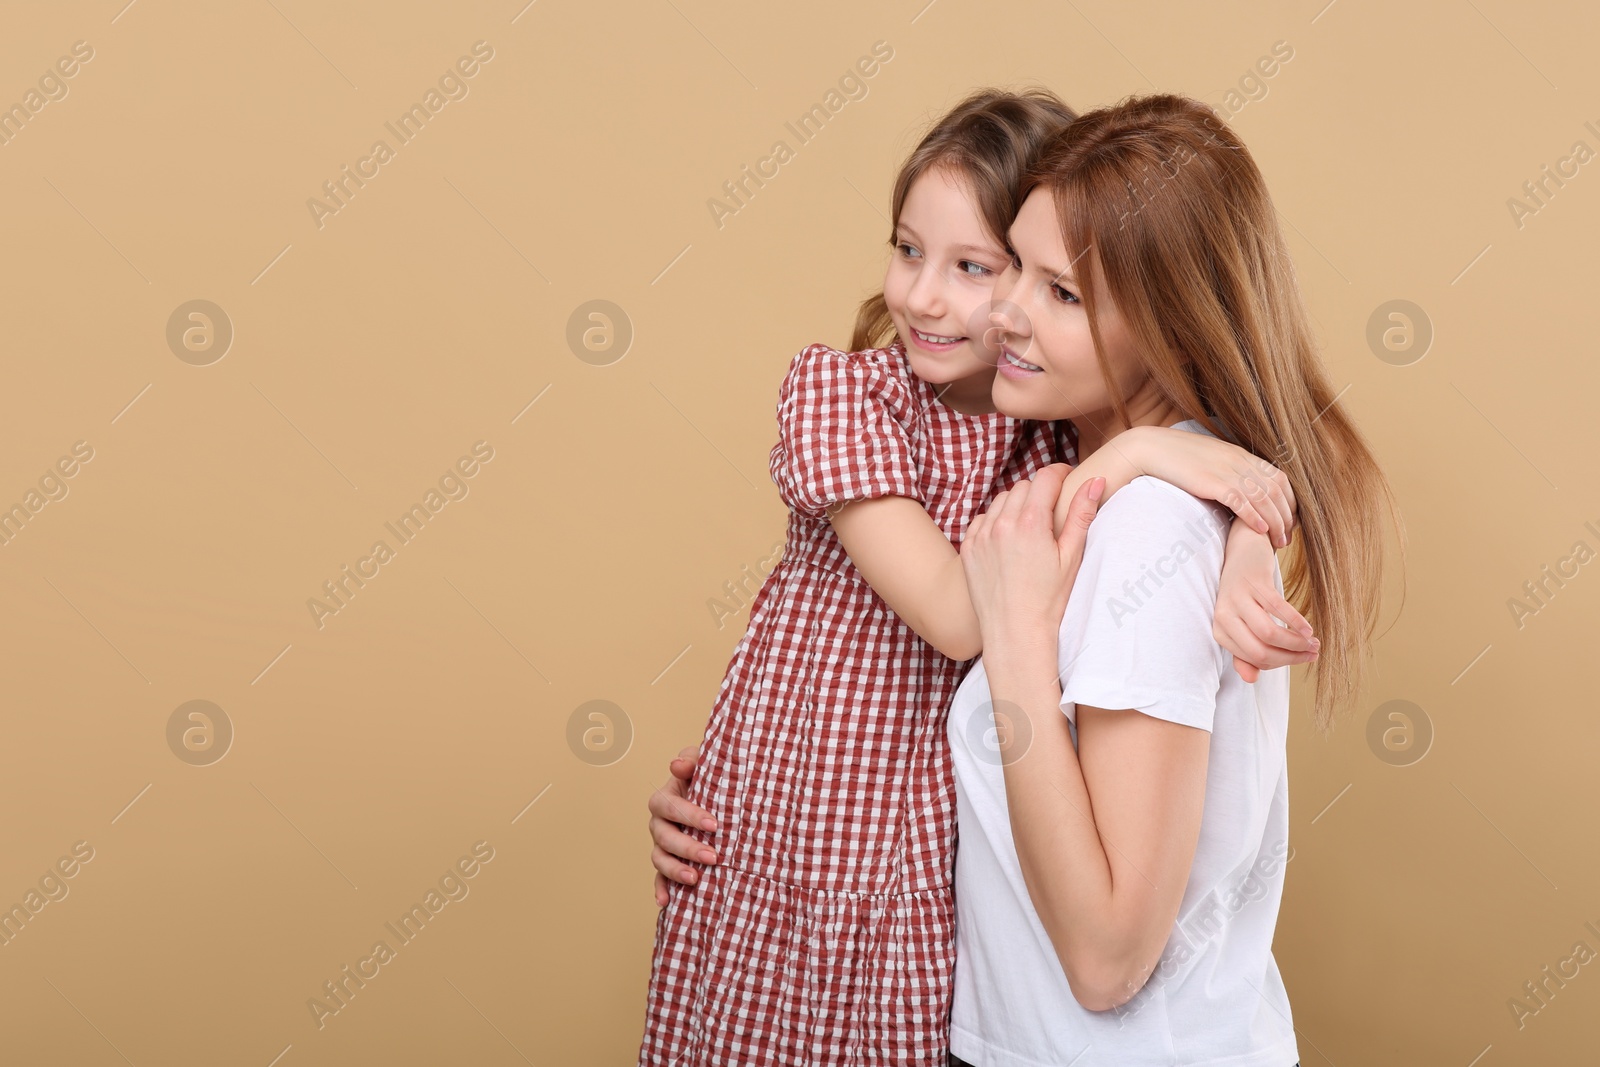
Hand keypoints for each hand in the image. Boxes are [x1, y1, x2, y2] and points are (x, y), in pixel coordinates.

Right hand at [648, 746, 718, 906]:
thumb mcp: (703, 764)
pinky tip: (665, 902)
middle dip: (687, 848)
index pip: (669, 805)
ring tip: (694, 879)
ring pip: (659, 859)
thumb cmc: (709, 778)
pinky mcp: (667, 862)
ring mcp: (661, 844)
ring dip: (675, 870)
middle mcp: (659, 823)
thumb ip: (692, 760)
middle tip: (713, 857)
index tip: (714, 825)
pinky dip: (660, 889)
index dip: (689, 815)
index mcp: (666, 798)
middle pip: (664, 837)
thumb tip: (677, 765)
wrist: (718, 796)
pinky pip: (659, 878)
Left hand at [963, 464, 1103, 650]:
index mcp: (1030, 523)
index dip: (1060, 474)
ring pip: (1001, 500)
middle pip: (1023, 487)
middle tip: (1052, 509)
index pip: (1045, 478)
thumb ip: (1082, 515)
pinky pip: (982, 519)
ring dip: (1016, 505)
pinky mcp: (968, 548)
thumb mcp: (1072, 558)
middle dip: (1040, 491)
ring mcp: (980, 536)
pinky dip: (996, 521)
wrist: (1014, 633)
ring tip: (1031, 526)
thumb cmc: (1049, 600)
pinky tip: (1009, 540)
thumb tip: (1095, 481)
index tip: (1067, 479)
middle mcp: (1001, 524)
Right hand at [1125, 425, 1296, 548]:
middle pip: (1277, 491)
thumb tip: (1239, 491)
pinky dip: (1254, 516)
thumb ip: (1229, 471)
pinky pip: (1241, 501)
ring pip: (1264, 498)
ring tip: (1278, 542)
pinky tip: (1260, 530)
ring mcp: (1227, 471)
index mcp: (1242, 456)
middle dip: (1287, 517)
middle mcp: (1240, 462)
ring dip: (1276, 522)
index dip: (1290, 501)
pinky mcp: (1212, 482)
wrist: (1152, 448)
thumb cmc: (1178, 458)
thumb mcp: (1211, 460)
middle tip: (1287, 538)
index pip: (1280, 478)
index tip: (1289, 521)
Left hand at [1213, 520, 1318, 681]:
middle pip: (1261, 651)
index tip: (1302, 659)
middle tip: (1313, 653)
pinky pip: (1278, 609)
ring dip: (1296, 642)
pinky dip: (1297, 622)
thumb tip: (1251, 680)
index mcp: (1220, 632)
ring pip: (1270, 634)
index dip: (1281, 663)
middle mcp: (1224, 617)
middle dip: (1291, 657)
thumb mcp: (1241, 623)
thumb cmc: (1244, 593)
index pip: (1254, 660)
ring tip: (1313, 642)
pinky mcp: (1253, 583)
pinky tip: (1308, 628)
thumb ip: (1245, 653)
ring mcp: (1237, 599)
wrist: (1241, 550)